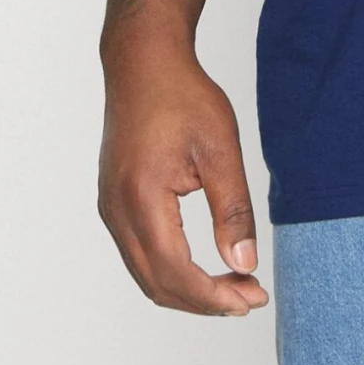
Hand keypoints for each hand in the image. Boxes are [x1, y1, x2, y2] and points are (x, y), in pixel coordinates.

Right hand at [98, 38, 268, 316]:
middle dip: (205, 301)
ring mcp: (110, 209)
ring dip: (188, 290)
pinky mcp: (114, 203)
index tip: (253, 298)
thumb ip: (232, 210)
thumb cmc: (182, 96)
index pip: (177, 273)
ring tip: (233, 285)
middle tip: (250, 297)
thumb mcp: (220, 148)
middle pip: (158, 284)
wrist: (143, 63)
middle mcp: (117, 213)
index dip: (215, 296)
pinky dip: (171, 270)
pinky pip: (139, 255)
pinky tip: (204, 265)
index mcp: (142, 200)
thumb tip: (244, 264)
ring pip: (146, 275)